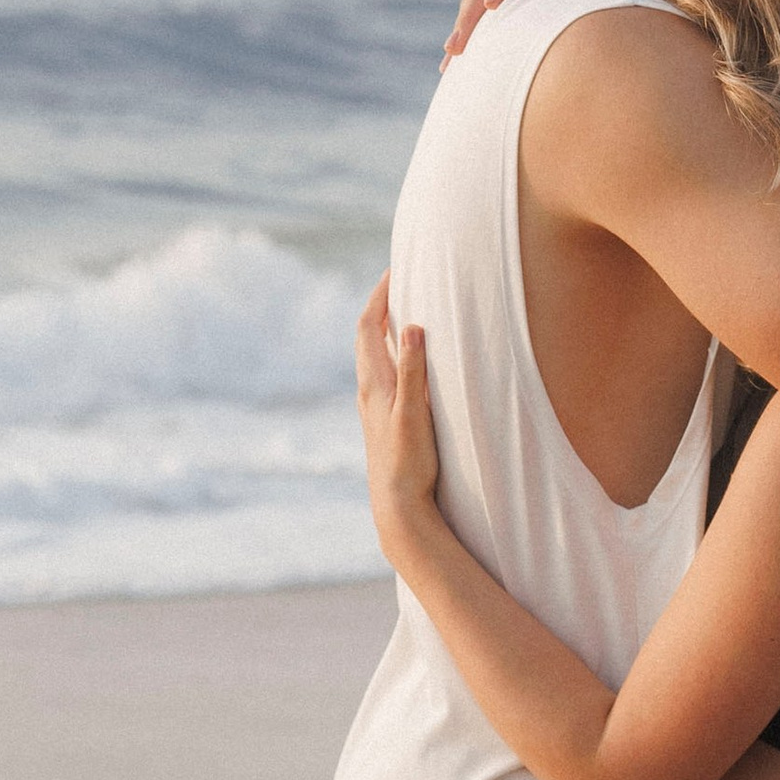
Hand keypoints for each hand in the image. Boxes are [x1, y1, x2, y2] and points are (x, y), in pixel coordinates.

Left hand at [355, 274, 441, 555]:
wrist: (397, 508)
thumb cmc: (407, 463)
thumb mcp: (414, 413)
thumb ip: (412, 370)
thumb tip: (411, 326)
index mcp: (373, 384)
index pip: (368, 326)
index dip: (379, 295)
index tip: (395, 270)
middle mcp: (368, 392)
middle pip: (366, 337)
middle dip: (380, 306)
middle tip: (399, 283)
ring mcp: (373, 408)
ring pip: (371, 356)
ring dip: (383, 330)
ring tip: (402, 312)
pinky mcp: (382, 422)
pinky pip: (381, 374)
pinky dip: (389, 354)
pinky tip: (403, 364)